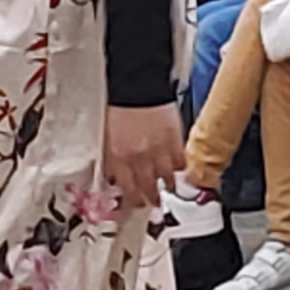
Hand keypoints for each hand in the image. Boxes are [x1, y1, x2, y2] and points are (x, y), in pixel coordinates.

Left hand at [105, 103, 180, 221]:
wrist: (138, 87)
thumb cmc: (122, 108)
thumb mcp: (109, 138)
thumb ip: (113, 160)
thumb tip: (115, 176)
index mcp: (120, 158)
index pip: (128, 189)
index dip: (134, 199)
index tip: (137, 202)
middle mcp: (140, 158)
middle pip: (148, 188)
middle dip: (151, 198)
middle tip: (154, 202)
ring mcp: (159, 151)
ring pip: (167, 178)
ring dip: (168, 185)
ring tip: (170, 188)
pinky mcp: (175, 141)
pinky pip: (180, 162)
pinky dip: (180, 167)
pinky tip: (179, 168)